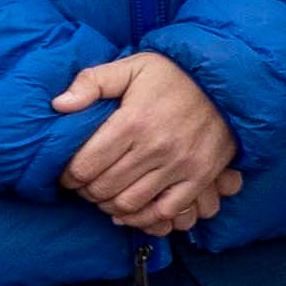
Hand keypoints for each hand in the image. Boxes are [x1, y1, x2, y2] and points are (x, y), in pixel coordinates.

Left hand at [57, 48, 242, 232]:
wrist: (226, 83)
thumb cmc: (173, 75)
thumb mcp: (131, 67)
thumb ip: (92, 82)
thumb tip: (59, 105)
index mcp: (133, 120)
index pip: (86, 164)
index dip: (69, 175)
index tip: (68, 174)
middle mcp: (155, 146)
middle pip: (104, 187)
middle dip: (86, 192)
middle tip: (84, 187)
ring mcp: (179, 165)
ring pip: (130, 204)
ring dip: (109, 207)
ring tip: (104, 198)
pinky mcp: (199, 177)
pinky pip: (165, 212)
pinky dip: (143, 218)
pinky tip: (130, 211)